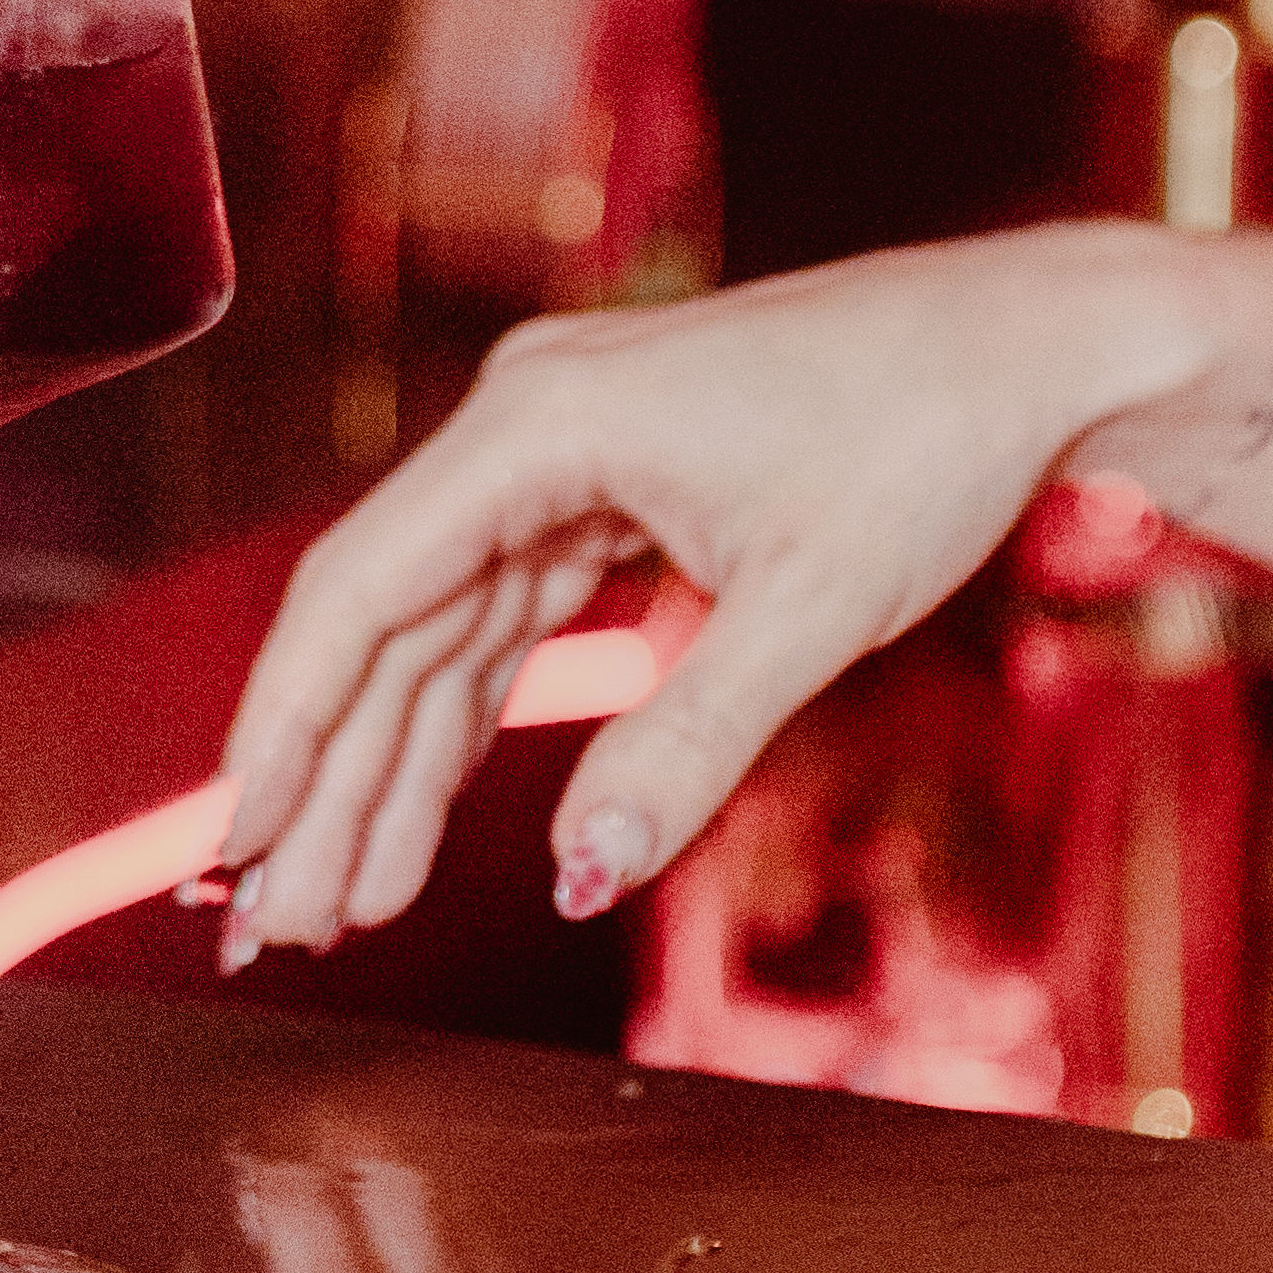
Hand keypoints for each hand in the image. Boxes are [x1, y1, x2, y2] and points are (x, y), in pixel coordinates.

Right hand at [213, 222, 1202, 954]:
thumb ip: (685, 745)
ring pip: (434, 630)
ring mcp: (558, 450)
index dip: (288, 728)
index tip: (241, 842)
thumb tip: (578, 874)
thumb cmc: (929, 440)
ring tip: (340, 904)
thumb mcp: (811, 609)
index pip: (363, 590)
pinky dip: (463, 715)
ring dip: (388, 767)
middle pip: (382, 622)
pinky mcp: (603, 481)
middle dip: (329, 781)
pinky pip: (501, 613)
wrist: (1031, 344)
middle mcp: (522, 419)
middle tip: (276, 927)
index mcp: (541, 422)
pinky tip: (420, 815)